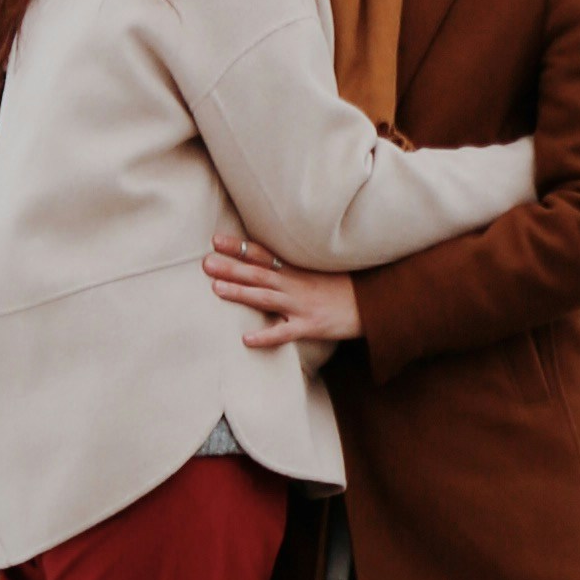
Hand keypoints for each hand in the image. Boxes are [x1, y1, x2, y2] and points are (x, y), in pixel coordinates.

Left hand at [205, 233, 360, 351]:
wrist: (374, 304)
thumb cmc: (344, 289)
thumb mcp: (317, 273)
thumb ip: (290, 271)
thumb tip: (263, 267)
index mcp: (296, 271)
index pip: (262, 255)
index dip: (239, 247)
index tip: (215, 240)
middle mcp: (296, 285)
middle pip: (258, 274)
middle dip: (231, 268)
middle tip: (205, 262)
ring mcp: (301, 305)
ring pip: (266, 298)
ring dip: (241, 293)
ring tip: (216, 289)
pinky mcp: (310, 326)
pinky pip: (285, 333)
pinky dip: (266, 336)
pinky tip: (246, 339)